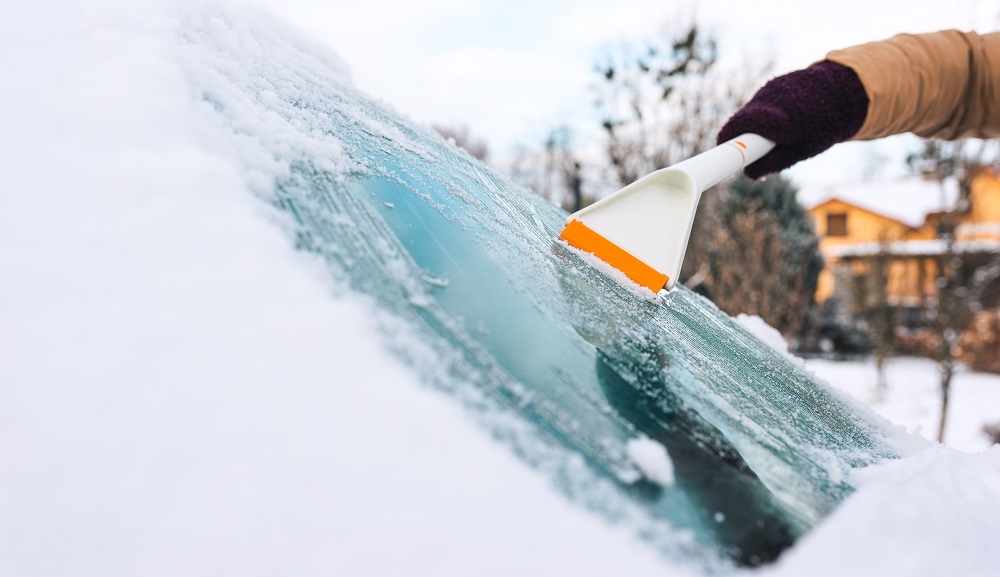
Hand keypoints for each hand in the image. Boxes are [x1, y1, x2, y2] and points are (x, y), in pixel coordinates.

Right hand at [717, 61, 868, 178]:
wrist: (845, 91)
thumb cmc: (824, 126)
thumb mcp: (804, 150)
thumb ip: (775, 162)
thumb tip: (750, 174)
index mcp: (782, 120)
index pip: (744, 127)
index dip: (728, 139)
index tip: (719, 150)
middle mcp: (773, 100)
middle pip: (742, 122)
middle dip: (739, 137)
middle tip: (747, 153)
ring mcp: (770, 90)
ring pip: (748, 113)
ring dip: (752, 127)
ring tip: (774, 134)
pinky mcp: (770, 85)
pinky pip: (757, 104)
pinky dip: (761, 116)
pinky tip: (779, 120)